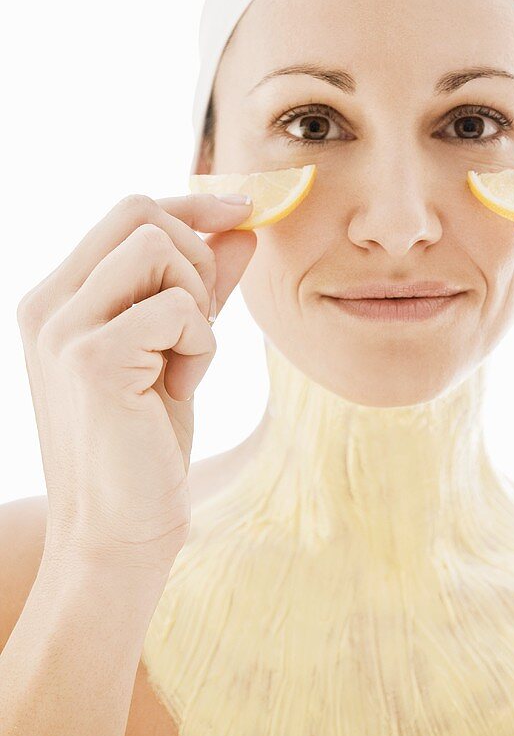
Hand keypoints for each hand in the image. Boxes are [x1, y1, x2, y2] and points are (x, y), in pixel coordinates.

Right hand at [17, 192, 254, 575]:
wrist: (118, 533)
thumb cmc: (145, 444)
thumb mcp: (177, 351)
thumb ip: (202, 288)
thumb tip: (244, 229)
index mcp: (59, 297)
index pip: (128, 210)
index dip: (192, 203)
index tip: (244, 211)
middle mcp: (48, 303)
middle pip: (140, 212)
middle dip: (197, 255)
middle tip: (201, 322)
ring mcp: (63, 328)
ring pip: (159, 247)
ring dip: (197, 301)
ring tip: (185, 360)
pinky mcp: (91, 359)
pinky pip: (178, 308)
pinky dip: (201, 344)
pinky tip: (181, 388)